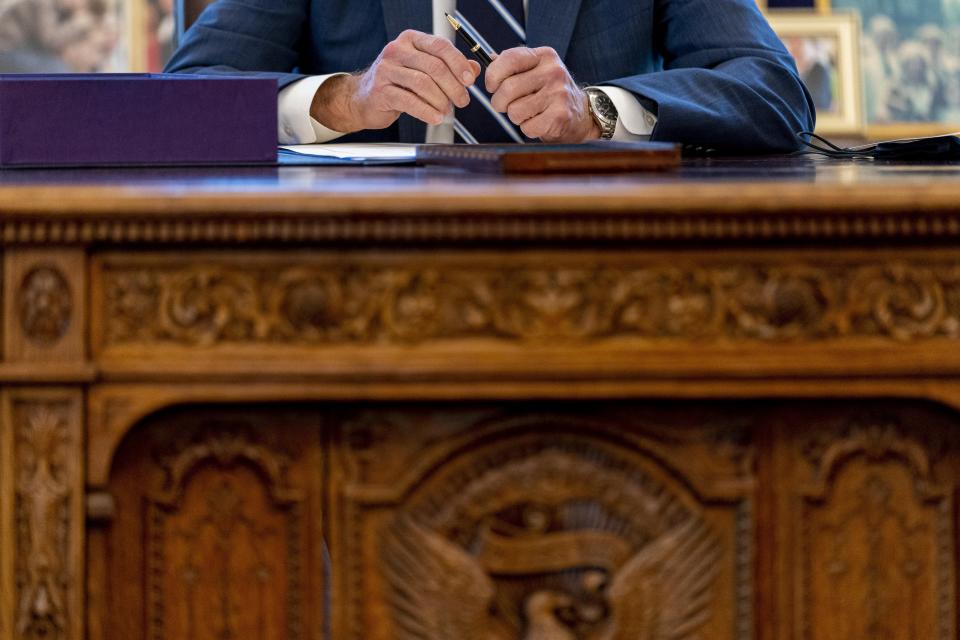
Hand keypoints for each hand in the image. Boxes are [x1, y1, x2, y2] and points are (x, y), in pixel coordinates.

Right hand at [311, 30, 480, 132]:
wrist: (364, 99)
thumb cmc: (397, 83)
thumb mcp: (423, 70)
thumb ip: (449, 67)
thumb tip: (473, 69)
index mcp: (411, 40)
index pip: (440, 46)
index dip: (458, 63)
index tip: (469, 80)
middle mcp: (397, 50)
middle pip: (434, 66)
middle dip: (453, 86)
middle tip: (462, 101)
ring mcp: (386, 70)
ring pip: (423, 83)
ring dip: (441, 100)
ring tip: (447, 111)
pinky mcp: (381, 91)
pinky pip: (410, 101)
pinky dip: (427, 112)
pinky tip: (435, 117)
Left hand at [485, 47, 600, 142]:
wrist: (581, 114)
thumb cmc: (550, 92)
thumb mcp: (536, 70)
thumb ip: (513, 64)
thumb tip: (489, 59)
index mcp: (545, 56)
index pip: (509, 59)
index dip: (493, 75)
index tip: (492, 86)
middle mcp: (553, 72)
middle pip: (507, 88)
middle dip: (499, 102)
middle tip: (505, 105)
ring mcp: (558, 94)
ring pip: (514, 111)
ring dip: (515, 117)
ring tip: (528, 113)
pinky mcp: (560, 116)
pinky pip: (527, 127)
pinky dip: (528, 129)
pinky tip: (539, 122)